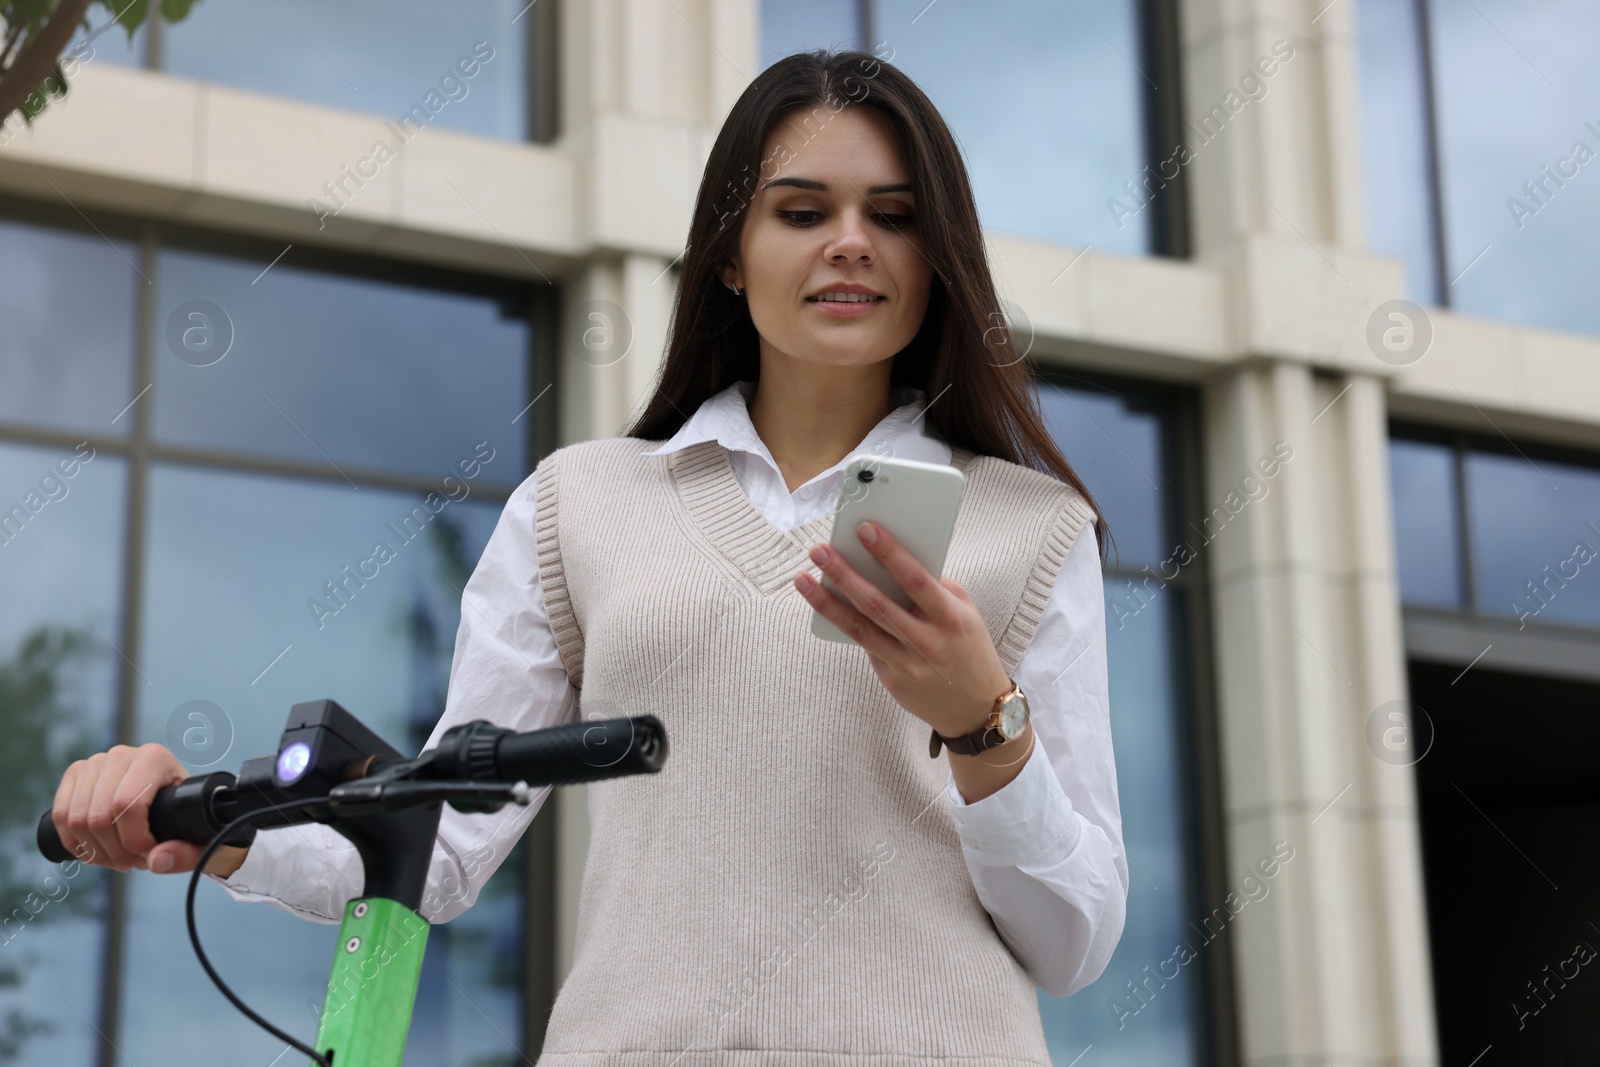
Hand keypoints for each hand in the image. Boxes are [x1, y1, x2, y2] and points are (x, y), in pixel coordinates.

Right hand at [51, 743, 250, 876]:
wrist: (173, 801)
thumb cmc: (189, 817)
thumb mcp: (200, 836)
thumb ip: (188, 853)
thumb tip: (156, 860)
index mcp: (155, 758)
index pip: (127, 806)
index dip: (133, 841)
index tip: (148, 855)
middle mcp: (121, 754)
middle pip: (99, 816)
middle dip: (115, 851)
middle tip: (134, 862)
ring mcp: (94, 763)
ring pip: (77, 819)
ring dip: (95, 851)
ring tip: (119, 859)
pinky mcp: (74, 776)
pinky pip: (60, 816)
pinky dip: (75, 843)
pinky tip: (95, 853)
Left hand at [796, 520, 1011, 737]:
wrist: (977, 708)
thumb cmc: (969, 647)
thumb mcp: (965, 612)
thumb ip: (935, 588)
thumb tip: (891, 561)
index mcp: (950, 618)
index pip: (915, 580)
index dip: (889, 553)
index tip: (865, 529)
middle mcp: (927, 642)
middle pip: (877, 604)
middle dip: (844, 574)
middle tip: (818, 551)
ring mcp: (907, 665)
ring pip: (859, 629)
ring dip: (826, 602)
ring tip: (802, 579)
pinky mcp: (892, 682)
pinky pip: (866, 647)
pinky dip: (845, 624)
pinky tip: (826, 604)